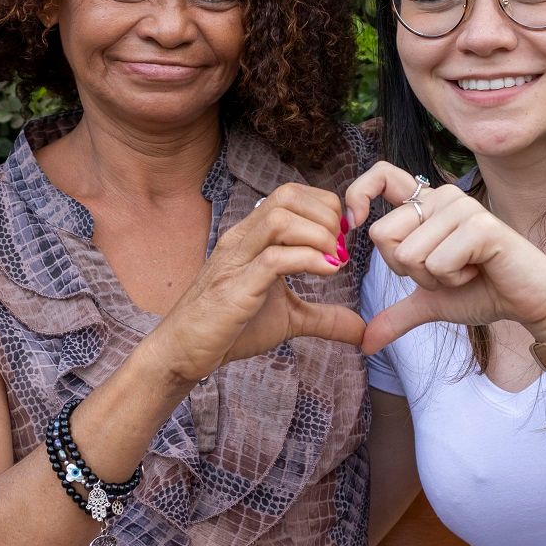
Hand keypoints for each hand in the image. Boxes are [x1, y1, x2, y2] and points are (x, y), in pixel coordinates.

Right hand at [156, 183, 364, 381]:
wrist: (183, 352)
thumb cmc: (230, 329)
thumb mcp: (288, 319)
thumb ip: (324, 317)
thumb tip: (361, 330)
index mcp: (252, 236)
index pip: (291, 194)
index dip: (325, 207)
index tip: (342, 238)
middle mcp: (243, 238)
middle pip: (288, 195)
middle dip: (325, 215)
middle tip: (341, 248)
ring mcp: (237, 259)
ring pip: (280, 218)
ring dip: (318, 234)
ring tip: (334, 260)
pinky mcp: (236, 286)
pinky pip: (274, 258)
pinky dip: (308, 260)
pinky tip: (326, 272)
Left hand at [346, 162, 545, 354]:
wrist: (529, 303)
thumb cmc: (484, 292)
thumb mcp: (431, 302)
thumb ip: (397, 315)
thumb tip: (365, 343)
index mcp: (428, 204)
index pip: (381, 175)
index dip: (358, 194)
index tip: (354, 223)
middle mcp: (443, 197)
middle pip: (383, 235)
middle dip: (408, 270)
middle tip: (446, 270)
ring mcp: (462, 207)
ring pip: (408, 254)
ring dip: (434, 279)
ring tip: (466, 270)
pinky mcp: (480, 226)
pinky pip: (437, 263)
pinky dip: (453, 280)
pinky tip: (479, 271)